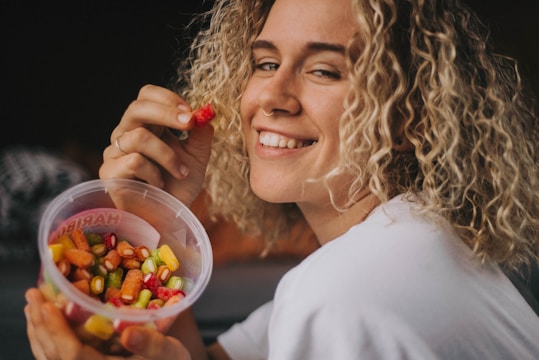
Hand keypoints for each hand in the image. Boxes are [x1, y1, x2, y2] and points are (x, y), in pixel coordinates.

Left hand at [24, 288, 191, 359]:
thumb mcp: (170, 353)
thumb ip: (151, 344)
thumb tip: (128, 332)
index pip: (71, 354)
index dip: (56, 330)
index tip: (47, 304)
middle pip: (53, 355)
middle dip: (40, 325)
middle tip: (33, 296)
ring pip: (51, 357)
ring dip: (39, 332)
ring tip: (34, 306)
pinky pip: (57, 358)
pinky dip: (47, 341)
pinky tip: (46, 325)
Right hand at [99, 84, 213, 206]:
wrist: (169, 217)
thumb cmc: (179, 186)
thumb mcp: (197, 158)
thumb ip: (201, 135)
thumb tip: (205, 115)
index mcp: (147, 124)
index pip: (147, 95)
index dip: (168, 98)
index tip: (191, 113)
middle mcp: (127, 133)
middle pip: (137, 107)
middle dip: (166, 113)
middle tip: (189, 124)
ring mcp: (115, 152)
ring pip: (139, 137)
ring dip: (168, 156)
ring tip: (180, 172)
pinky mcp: (109, 173)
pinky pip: (134, 161)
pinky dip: (155, 174)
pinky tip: (160, 185)